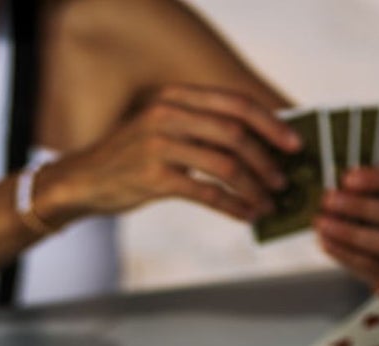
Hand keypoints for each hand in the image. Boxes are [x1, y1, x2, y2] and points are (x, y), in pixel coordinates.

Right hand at [40, 86, 299, 225]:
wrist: (84, 179)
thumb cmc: (131, 157)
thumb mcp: (164, 127)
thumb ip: (201, 127)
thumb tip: (255, 142)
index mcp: (177, 96)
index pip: (235, 104)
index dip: (270, 123)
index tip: (294, 143)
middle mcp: (169, 114)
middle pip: (235, 134)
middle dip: (267, 160)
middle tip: (284, 180)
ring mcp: (160, 146)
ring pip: (225, 165)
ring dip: (254, 186)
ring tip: (269, 202)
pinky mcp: (154, 178)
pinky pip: (206, 193)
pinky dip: (233, 206)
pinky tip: (246, 216)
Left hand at [314, 167, 378, 285]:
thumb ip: (372, 186)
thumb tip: (345, 180)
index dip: (377, 179)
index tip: (347, 177)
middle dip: (360, 207)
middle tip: (329, 199)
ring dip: (349, 232)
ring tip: (321, 221)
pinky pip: (371, 266)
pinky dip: (344, 253)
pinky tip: (324, 241)